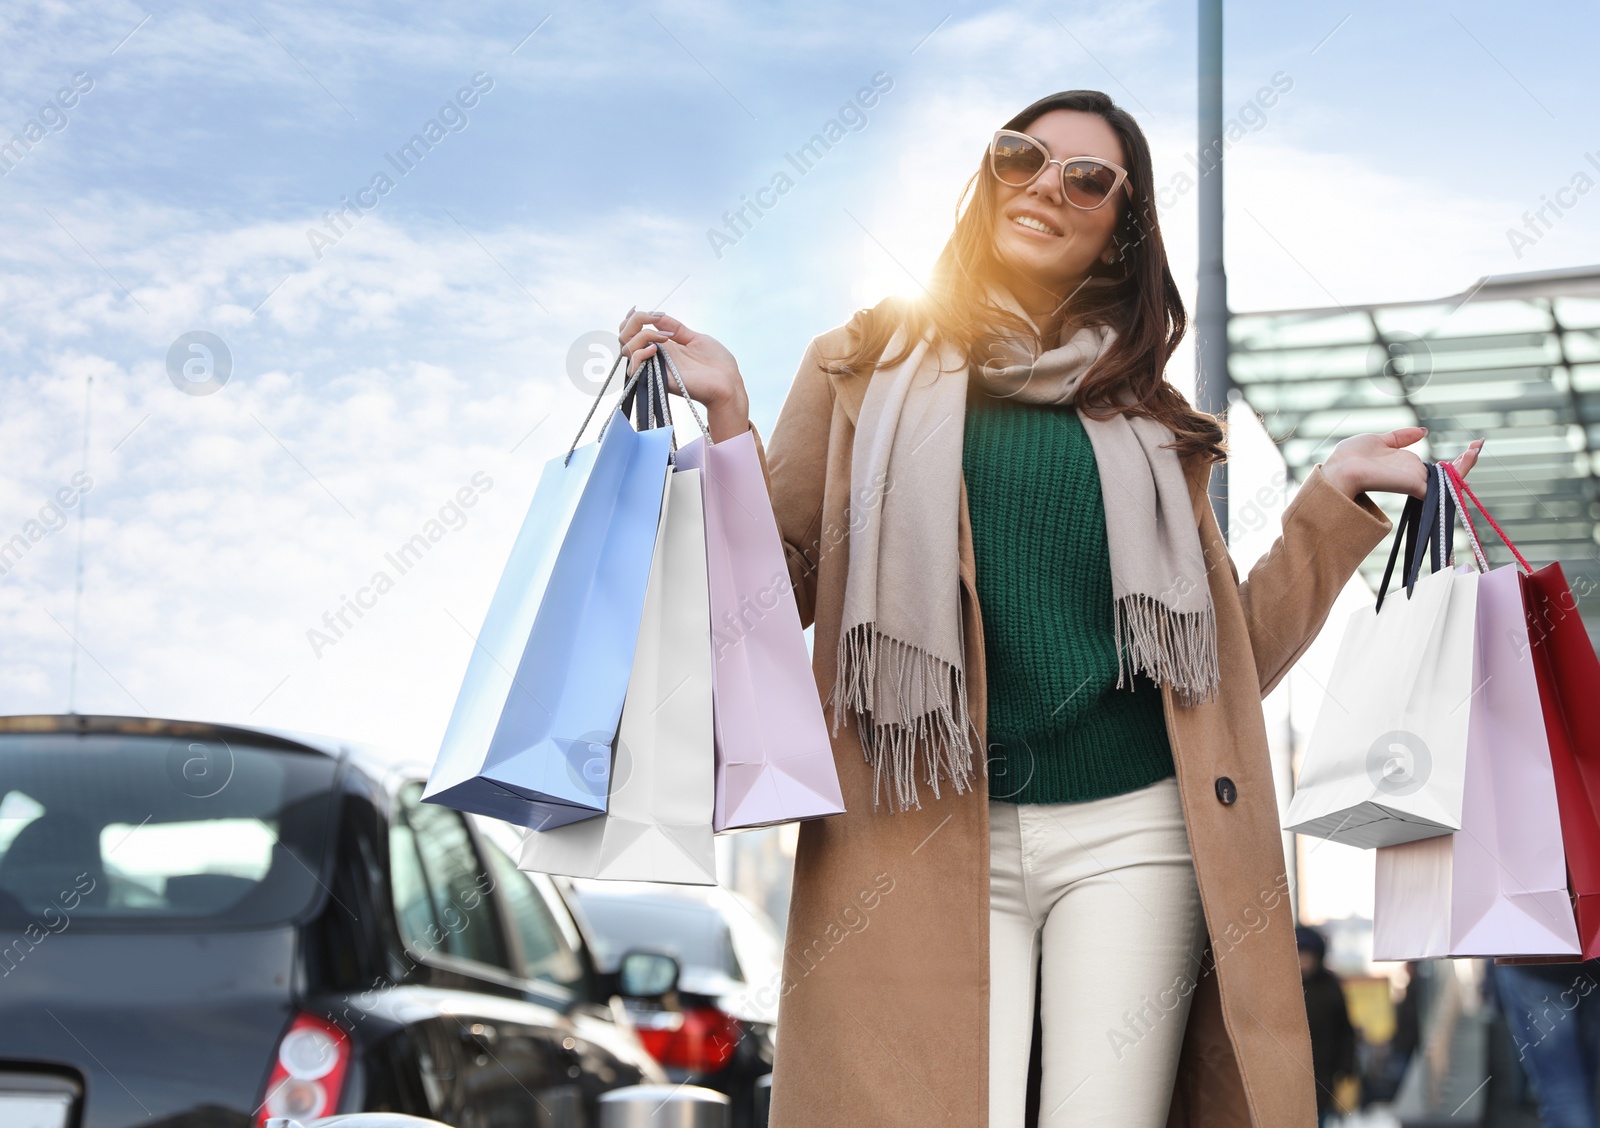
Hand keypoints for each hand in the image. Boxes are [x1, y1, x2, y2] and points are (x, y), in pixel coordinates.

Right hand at [618, 308, 749, 440]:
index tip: (643, 310)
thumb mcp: (695, 338)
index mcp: (663, 346)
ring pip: (626, 349)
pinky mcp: (658, 378)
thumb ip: (674, 327)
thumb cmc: (717, 364)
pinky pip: (634, 366)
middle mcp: (655, 357)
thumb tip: (656, 315)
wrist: (729, 383)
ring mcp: (655, 367)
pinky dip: (640, 353)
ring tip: (664, 336)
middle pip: (624, 338)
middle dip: (633, 322)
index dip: (631, 318)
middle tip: (653, 319)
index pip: (633, 332)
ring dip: (641, 335)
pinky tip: (657, 348)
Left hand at [1320, 426, 1483, 500]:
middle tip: (1479, 444)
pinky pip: (1443, 484)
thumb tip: (1423, 432)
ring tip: (1477, 448)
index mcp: (1407, 466)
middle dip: (1466, 461)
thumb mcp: (1380, 440)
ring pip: (1450, 478)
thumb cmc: (1352, 458)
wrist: (1340, 469)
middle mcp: (1414, 476)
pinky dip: (1459, 472)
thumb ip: (1402, 437)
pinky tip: (1471, 457)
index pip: (1438, 467)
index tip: (1473, 445)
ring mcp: (1416, 482)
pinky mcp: (1415, 486)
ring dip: (1467, 464)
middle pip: (1448, 473)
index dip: (1456, 459)